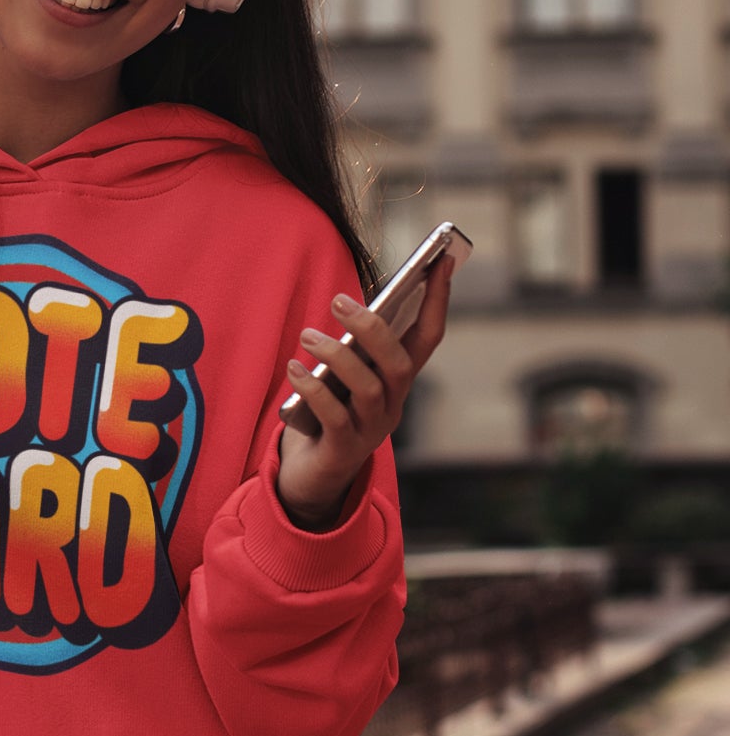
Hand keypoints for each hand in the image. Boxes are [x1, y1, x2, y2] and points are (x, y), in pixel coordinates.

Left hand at [276, 258, 452, 529]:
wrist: (312, 475)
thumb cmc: (327, 411)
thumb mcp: (342, 374)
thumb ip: (351, 346)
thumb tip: (346, 306)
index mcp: (396, 381)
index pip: (428, 336)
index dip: (438, 299)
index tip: (441, 259)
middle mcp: (393, 405)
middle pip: (399, 364)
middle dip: (373, 329)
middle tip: (336, 301)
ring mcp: (371, 430)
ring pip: (369, 388)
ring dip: (337, 356)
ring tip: (307, 335)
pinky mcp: (343, 449)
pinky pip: (334, 417)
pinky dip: (313, 390)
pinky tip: (294, 370)